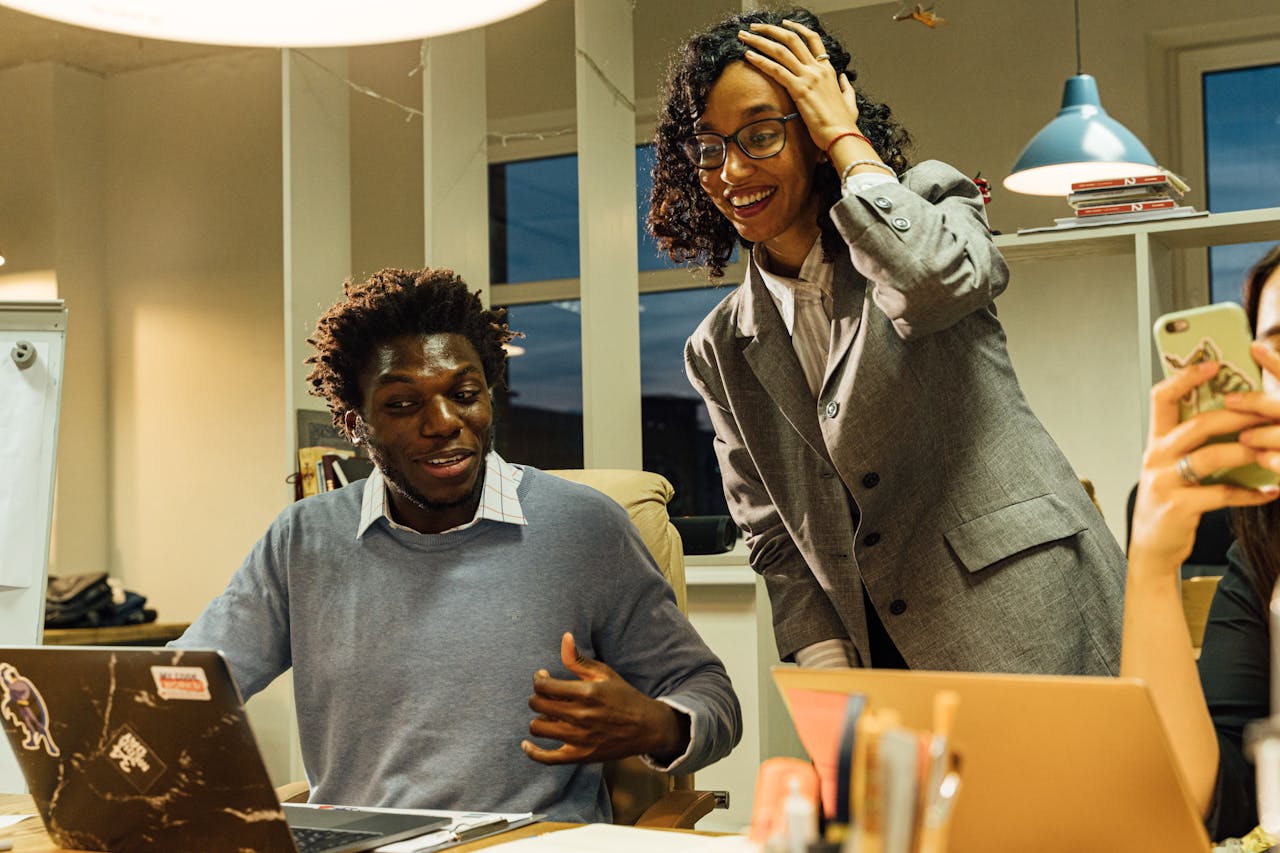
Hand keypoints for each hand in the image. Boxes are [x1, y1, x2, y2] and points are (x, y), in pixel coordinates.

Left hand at [521, 632, 687, 765]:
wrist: (646, 727)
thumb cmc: (624, 696)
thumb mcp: (604, 673)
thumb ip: (579, 659)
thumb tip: (564, 637)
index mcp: (586, 692)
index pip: (544, 686)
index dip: (538, 679)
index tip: (542, 677)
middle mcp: (581, 716)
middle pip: (538, 705)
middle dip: (536, 697)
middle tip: (545, 694)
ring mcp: (579, 738)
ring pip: (538, 728)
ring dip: (538, 718)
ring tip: (548, 714)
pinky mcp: (580, 756)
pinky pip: (547, 758)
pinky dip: (532, 752)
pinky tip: (526, 744)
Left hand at [737, 19, 861, 155]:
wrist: (842, 136)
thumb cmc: (844, 123)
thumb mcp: (850, 101)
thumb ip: (846, 87)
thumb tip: (844, 78)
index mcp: (827, 70)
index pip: (812, 40)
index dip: (797, 29)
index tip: (784, 24)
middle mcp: (817, 69)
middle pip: (792, 39)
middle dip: (771, 30)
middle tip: (755, 26)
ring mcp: (808, 77)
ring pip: (781, 50)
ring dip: (760, 41)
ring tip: (744, 36)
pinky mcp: (799, 89)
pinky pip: (776, 70)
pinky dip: (760, 60)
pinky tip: (748, 56)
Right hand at [1129, 358, 1277, 568]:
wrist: (1153, 547)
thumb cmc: (1169, 501)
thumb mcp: (1171, 466)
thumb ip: (1190, 443)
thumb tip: (1234, 416)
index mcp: (1155, 442)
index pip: (1161, 398)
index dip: (1185, 377)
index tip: (1213, 364)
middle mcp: (1155, 457)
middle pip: (1197, 424)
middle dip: (1237, 415)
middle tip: (1267, 412)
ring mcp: (1164, 482)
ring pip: (1210, 457)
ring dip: (1248, 453)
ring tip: (1272, 452)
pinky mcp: (1178, 506)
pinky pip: (1221, 494)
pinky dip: (1250, 494)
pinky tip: (1269, 493)